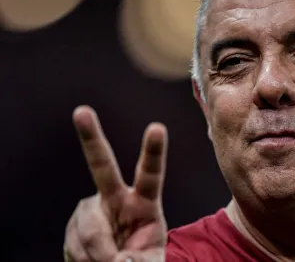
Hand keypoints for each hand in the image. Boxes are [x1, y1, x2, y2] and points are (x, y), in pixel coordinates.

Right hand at [64, 106, 167, 261]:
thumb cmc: (140, 260)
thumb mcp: (151, 261)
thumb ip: (142, 260)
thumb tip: (119, 261)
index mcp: (144, 202)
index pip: (150, 174)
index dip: (153, 152)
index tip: (157, 127)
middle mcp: (115, 198)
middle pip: (102, 167)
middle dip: (91, 138)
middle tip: (81, 111)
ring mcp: (91, 211)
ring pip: (89, 226)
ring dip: (99, 253)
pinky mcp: (73, 227)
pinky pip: (75, 244)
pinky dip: (84, 260)